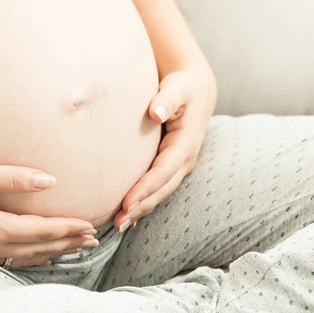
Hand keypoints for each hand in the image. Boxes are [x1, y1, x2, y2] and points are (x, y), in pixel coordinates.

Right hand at [0, 162, 97, 268]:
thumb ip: (12, 178)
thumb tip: (48, 181)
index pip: (43, 230)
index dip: (68, 228)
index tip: (89, 226)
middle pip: (40, 248)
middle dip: (68, 243)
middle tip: (92, 240)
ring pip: (28, 256)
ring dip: (53, 251)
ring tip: (73, 248)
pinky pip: (12, 259)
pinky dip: (32, 257)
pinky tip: (37, 254)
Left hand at [114, 69, 215, 231]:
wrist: (196, 90)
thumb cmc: (183, 87)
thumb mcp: (178, 88)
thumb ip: (167, 99)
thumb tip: (155, 112)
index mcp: (185, 144)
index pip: (163, 171)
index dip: (145, 188)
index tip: (126, 202)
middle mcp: (185, 160)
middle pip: (161, 190)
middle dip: (140, 208)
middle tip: (117, 223)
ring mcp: (179, 166)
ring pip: (159, 193)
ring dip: (140, 211)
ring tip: (118, 225)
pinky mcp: (171, 168)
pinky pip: (157, 189)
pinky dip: (143, 203)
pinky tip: (127, 217)